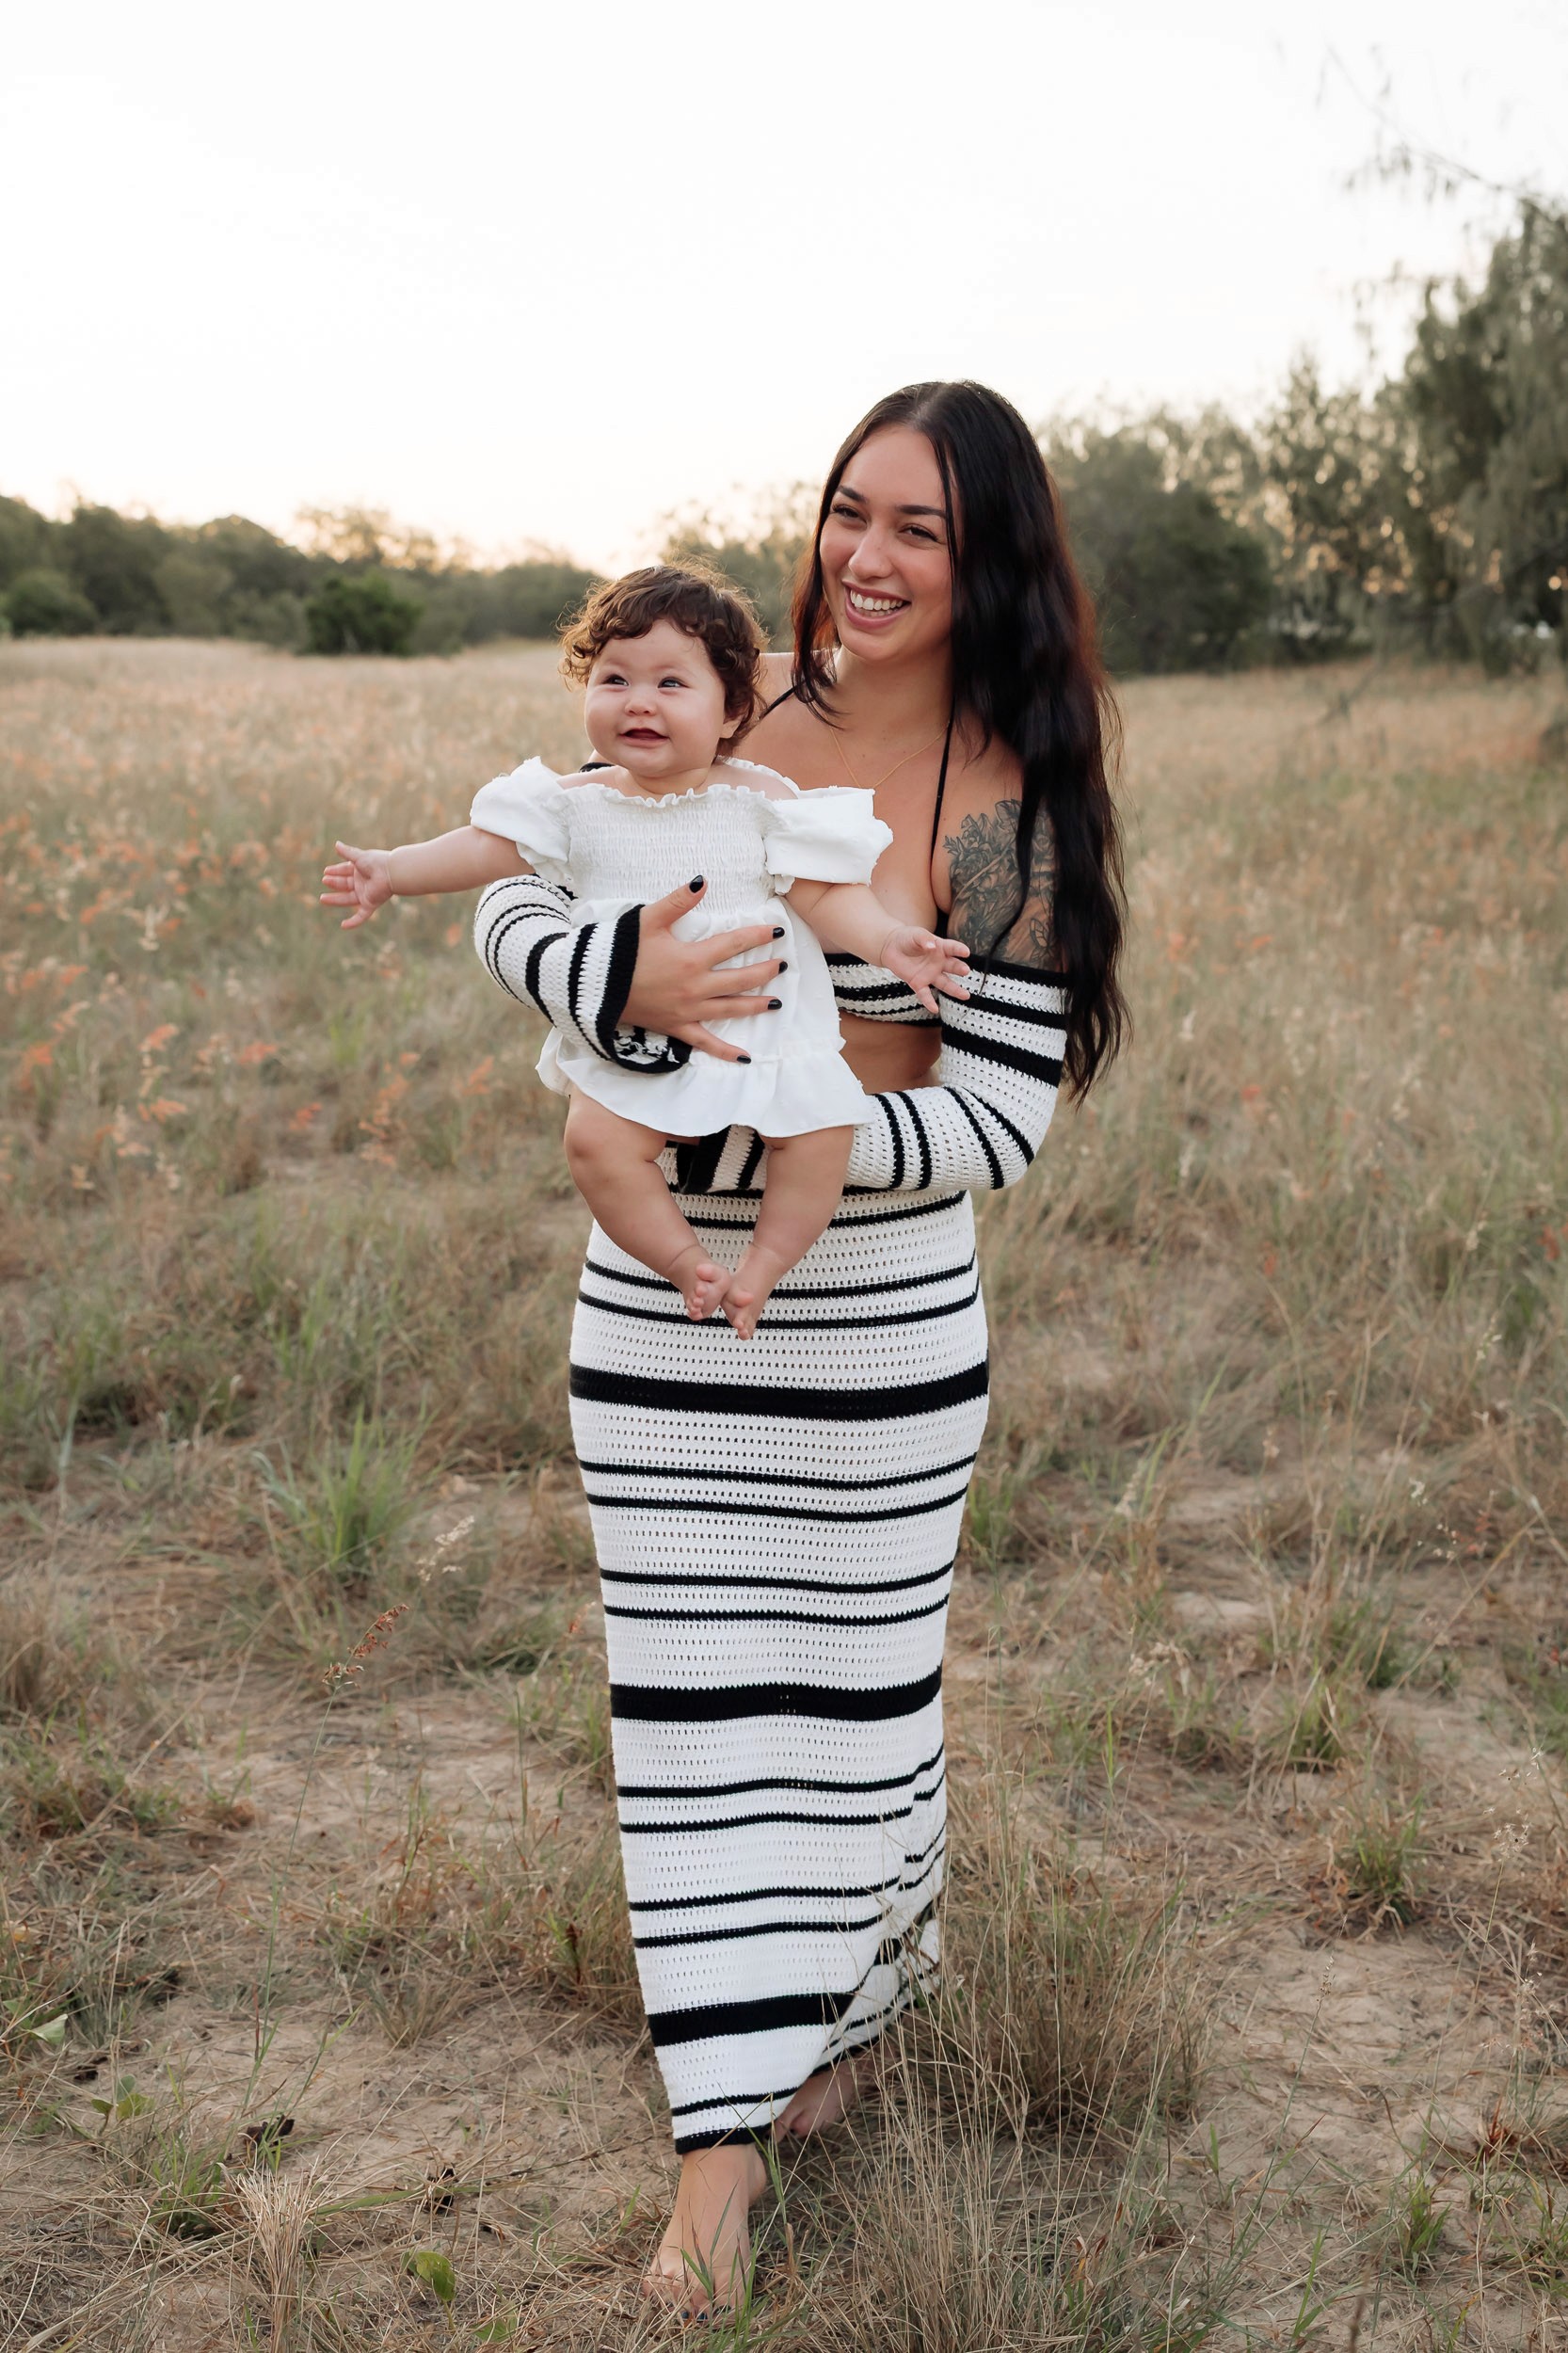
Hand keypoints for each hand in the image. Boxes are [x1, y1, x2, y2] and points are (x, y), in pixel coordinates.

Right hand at [321, 841, 393, 929]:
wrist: (390, 872)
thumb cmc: (376, 862)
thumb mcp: (358, 857)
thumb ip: (347, 853)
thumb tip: (336, 844)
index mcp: (360, 870)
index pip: (345, 871)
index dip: (335, 871)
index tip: (326, 872)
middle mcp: (362, 883)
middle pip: (344, 885)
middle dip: (334, 883)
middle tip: (324, 880)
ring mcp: (365, 894)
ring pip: (347, 899)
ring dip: (335, 900)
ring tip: (322, 898)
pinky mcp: (370, 904)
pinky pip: (361, 916)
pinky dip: (353, 922)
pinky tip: (343, 926)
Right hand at [623, 879, 786, 1062]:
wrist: (595, 986)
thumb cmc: (619, 950)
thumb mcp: (648, 919)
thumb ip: (678, 901)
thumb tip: (703, 881)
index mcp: (691, 958)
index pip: (734, 944)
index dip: (758, 935)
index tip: (777, 931)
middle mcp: (696, 987)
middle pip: (740, 979)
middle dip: (765, 971)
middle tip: (783, 965)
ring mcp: (688, 1011)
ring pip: (731, 1009)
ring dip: (756, 1006)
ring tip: (776, 1003)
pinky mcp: (677, 1028)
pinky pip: (706, 1043)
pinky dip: (726, 1052)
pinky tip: (746, 1058)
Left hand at [877, 926, 970, 1014]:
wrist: (891, 947)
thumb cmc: (907, 938)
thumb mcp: (916, 934)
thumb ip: (924, 939)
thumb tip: (932, 947)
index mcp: (940, 948)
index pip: (952, 948)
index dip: (959, 950)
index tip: (966, 952)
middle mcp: (939, 963)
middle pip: (952, 967)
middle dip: (959, 969)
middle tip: (966, 970)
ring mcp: (929, 974)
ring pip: (945, 984)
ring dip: (955, 990)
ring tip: (966, 996)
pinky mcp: (918, 983)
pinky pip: (925, 994)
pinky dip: (929, 1002)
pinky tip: (935, 1009)